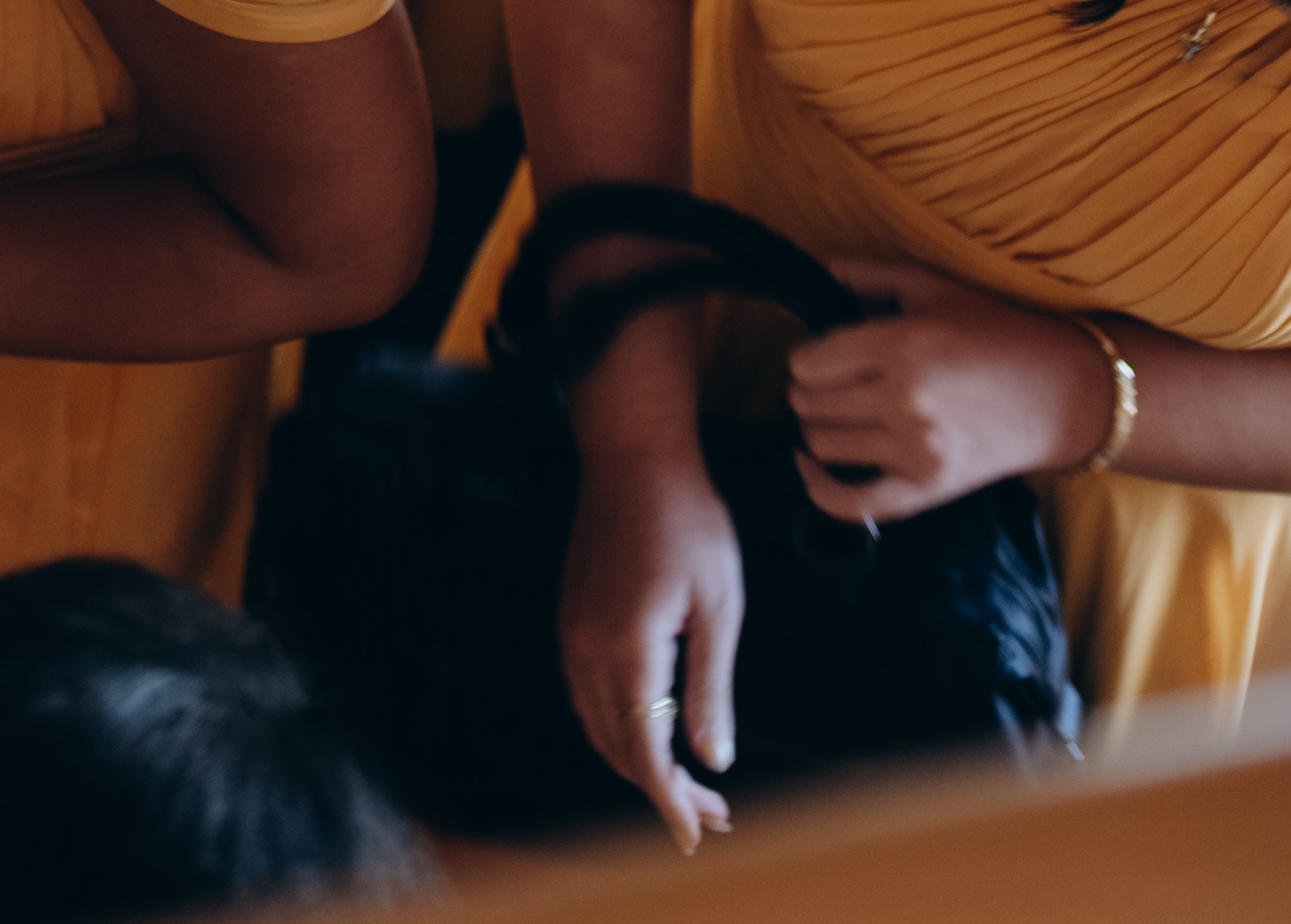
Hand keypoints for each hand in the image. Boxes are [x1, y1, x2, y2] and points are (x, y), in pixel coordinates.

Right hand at [556, 428, 742, 851]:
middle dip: (665, 790)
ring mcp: (573, 637)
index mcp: (628, 650)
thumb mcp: (719, 605)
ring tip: (692, 784)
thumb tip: (715, 758)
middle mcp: (588, 652)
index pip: (646, 752)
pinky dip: (620, 730)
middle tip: (715, 815)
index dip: (672, 801)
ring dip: (641, 763)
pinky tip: (654, 732)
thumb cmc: (688, 519)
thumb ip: (711, 687)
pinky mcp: (571, 622)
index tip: (699, 834)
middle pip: (620, 750)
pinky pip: (589, 699)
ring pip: (600, 729)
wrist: (633, 455)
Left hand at [781, 259, 1119, 519]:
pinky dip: (817, 487)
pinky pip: (848, 503)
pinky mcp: (926, 490)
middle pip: (809, 403)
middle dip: (811, 388)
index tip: (824, 352)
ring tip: (844, 410)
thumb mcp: (932, 286)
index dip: (807, 354)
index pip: (807, 361)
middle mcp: (904, 400)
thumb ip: (863, 274)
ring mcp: (915, 451)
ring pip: (820, 446)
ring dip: (819, 427)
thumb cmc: (996, 331)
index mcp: (902, 345)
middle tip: (836, 380)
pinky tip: (810, 466)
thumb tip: (808, 273)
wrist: (1063, 394)